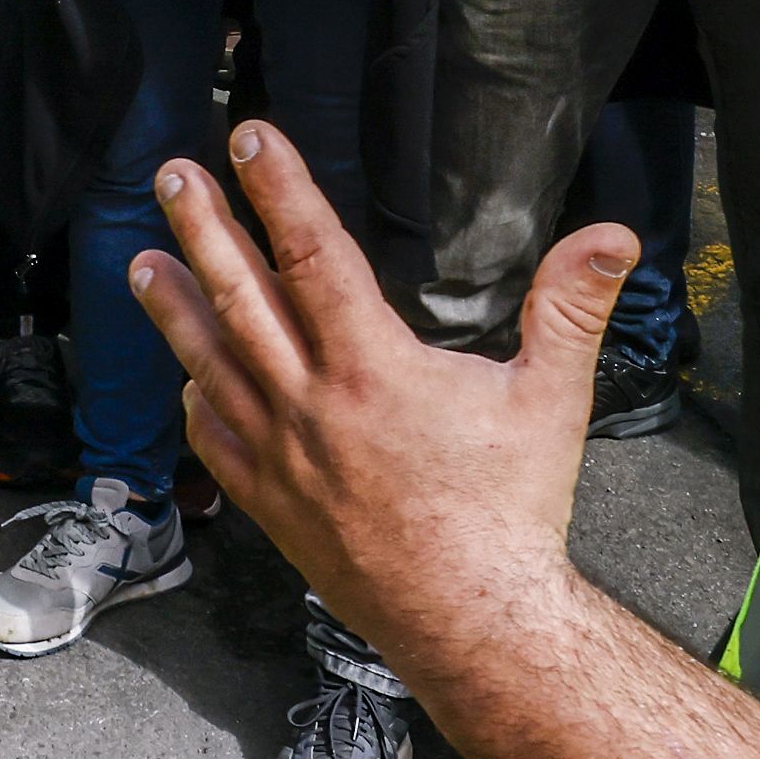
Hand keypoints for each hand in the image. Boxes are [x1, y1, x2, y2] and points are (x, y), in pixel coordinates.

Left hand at [128, 122, 619, 671]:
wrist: (474, 620)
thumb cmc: (512, 512)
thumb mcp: (553, 399)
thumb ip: (573, 307)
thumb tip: (614, 236)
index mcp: (373, 369)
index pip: (313, 254)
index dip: (280, 189)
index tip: (251, 139)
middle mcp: (312, 406)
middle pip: (241, 296)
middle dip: (204, 227)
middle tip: (172, 175)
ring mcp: (281, 457)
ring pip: (211, 363)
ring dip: (175, 306)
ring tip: (145, 260)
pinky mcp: (270, 503)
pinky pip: (215, 440)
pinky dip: (196, 400)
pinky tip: (187, 376)